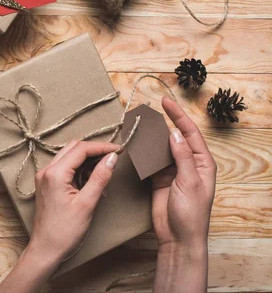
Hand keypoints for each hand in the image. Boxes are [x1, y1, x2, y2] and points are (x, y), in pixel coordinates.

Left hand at [30, 140, 119, 263]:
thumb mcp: (87, 204)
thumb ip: (100, 178)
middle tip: (114, 157)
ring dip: (87, 161)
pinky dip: (80, 170)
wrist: (46, 249)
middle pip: (73, 148)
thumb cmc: (64, 231)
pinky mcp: (47, 184)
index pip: (80, 149)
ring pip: (69, 157)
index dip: (101, 147)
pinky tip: (92, 182)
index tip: (120, 150)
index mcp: (54, 173)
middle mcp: (46, 170)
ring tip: (104, 174)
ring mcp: (45, 177)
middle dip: (94, 151)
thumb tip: (112, 158)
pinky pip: (65, 168)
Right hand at [152, 96, 216, 292]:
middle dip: (164, 122)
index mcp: (202, 162)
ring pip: (161, 148)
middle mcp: (188, 163)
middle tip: (149, 109)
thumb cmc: (191, 214)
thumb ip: (182, 157)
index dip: (178, 116)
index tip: (165, 102)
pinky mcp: (159, 179)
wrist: (178, 237)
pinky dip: (144, 152)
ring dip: (152, 137)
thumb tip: (174, 133)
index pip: (190, 133)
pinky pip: (151, 160)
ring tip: (140, 124)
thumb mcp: (189, 183)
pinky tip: (137, 144)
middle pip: (175, 137)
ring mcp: (173, 171)